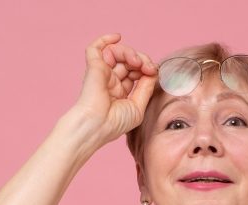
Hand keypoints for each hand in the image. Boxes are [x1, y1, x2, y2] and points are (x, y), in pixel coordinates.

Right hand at [71, 33, 158, 147]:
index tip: (154, 72)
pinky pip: (96, 47)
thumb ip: (146, 88)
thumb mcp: (138, 106)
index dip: (147, 69)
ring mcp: (102, 73)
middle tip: (148, 67)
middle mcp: (111, 81)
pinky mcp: (94, 67)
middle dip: (142, 61)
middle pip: (129, 62)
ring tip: (136, 62)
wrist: (97, 125)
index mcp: (121, 92)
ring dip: (130, 53)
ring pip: (118, 53)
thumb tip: (153, 72)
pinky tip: (117, 37)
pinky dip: (105, 39)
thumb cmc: (115, 123)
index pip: (136, 73)